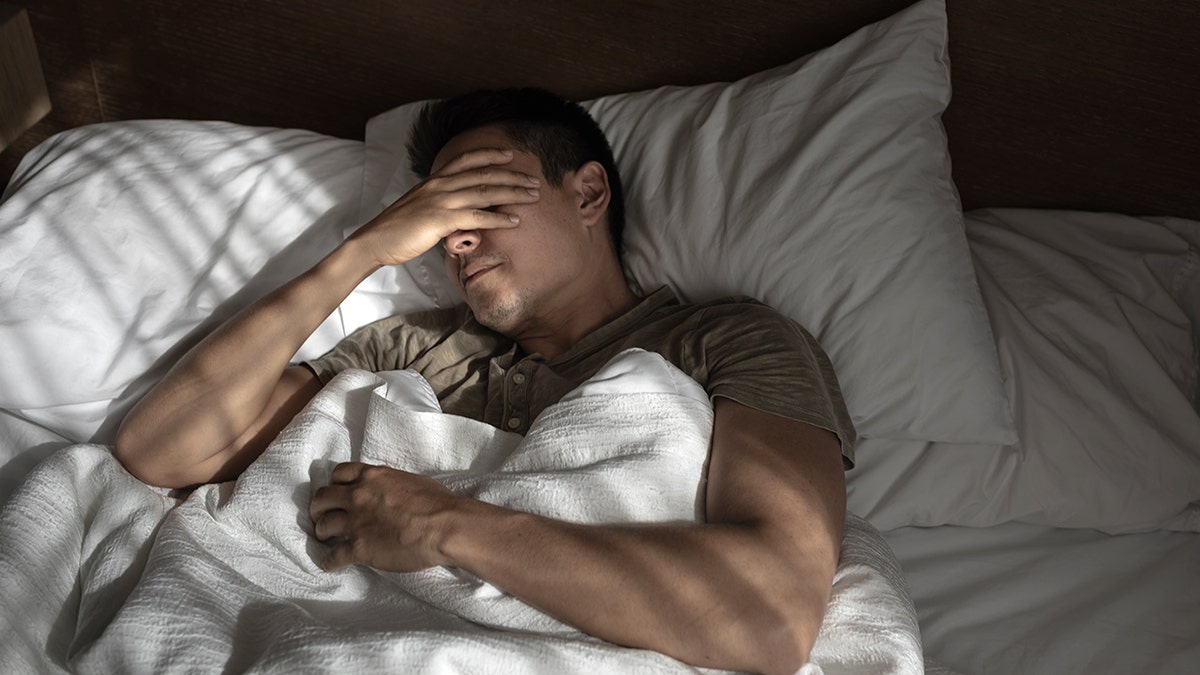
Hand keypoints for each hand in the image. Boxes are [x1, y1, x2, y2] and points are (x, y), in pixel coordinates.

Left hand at [309, 462, 459, 571]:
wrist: (444, 527)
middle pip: (323, 497)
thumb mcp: (411, 480)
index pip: (340, 473)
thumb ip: (391, 484)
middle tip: (321, 514)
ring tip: (324, 537)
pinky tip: (329, 564)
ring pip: (324, 525)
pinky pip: (334, 556)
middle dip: (319, 507)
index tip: (336, 492)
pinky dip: (329, 561)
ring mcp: (356, 523)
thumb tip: (391, 490)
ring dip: (321, 532)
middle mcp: (358, 496)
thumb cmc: (438, 503)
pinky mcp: (359, 548)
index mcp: (372, 477)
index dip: (335, 484)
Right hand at [348, 148, 540, 267]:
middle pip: (483, 174)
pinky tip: (514, 220)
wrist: (375, 241)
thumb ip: (443, 208)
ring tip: (533, 196)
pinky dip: (498, 218)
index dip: (489, 155)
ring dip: (513, 193)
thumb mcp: (421, 210)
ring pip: (484, 192)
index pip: (465, 160)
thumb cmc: (398, 229)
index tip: (509, 155)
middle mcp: (439, 185)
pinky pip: (477, 217)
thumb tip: (463, 218)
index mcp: (434, 181)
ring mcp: (440, 201)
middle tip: (533, 180)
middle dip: (512, 175)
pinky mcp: (441, 220)